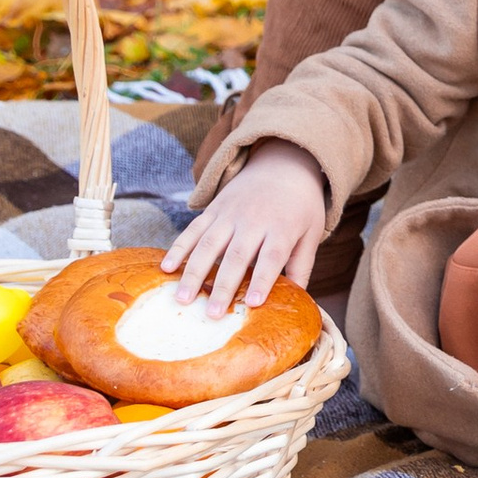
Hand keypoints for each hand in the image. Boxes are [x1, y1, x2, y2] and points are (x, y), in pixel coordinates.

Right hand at [165, 142, 329, 314]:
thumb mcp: (311, 233)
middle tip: (212, 314)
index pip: (272, 256)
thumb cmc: (300, 207)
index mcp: (282, 228)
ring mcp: (230, 213)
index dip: (262, 279)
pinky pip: (193, 229)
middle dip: (223, 286)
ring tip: (183, 299)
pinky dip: (178, 247)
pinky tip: (167, 268)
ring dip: (194, 272)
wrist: (283, 163)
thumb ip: (301, 266)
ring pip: (208, 244)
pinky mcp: (214, 209)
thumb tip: (299, 301)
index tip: (252, 303)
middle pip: (236, 255)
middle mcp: (254, 220)